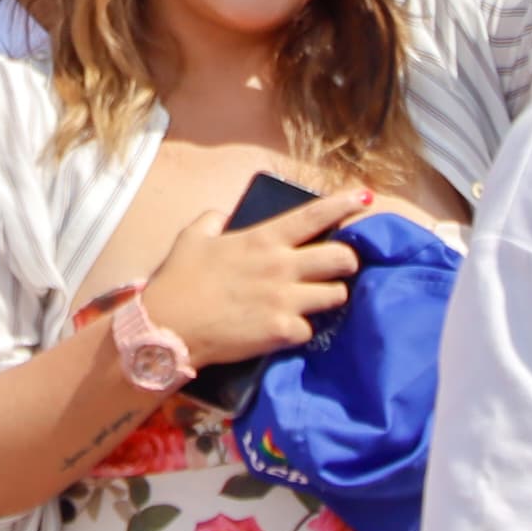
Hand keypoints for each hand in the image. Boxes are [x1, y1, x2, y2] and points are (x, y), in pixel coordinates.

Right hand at [140, 183, 370, 367]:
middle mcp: (281, 266)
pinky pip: (310, 329)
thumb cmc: (178, 281)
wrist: (167, 328)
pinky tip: (285, 329)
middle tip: (336, 269)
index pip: (315, 216)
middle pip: (343, 259)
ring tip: (313, 301)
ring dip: (329, 298)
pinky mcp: (282, 332)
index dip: (344, 204)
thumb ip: (212, 221)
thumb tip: (222, 216)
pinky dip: (300, 330)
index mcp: (263, 239)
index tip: (365, 199)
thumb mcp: (192, 238)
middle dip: (347, 262)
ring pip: (337, 296)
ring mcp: (285, 300)